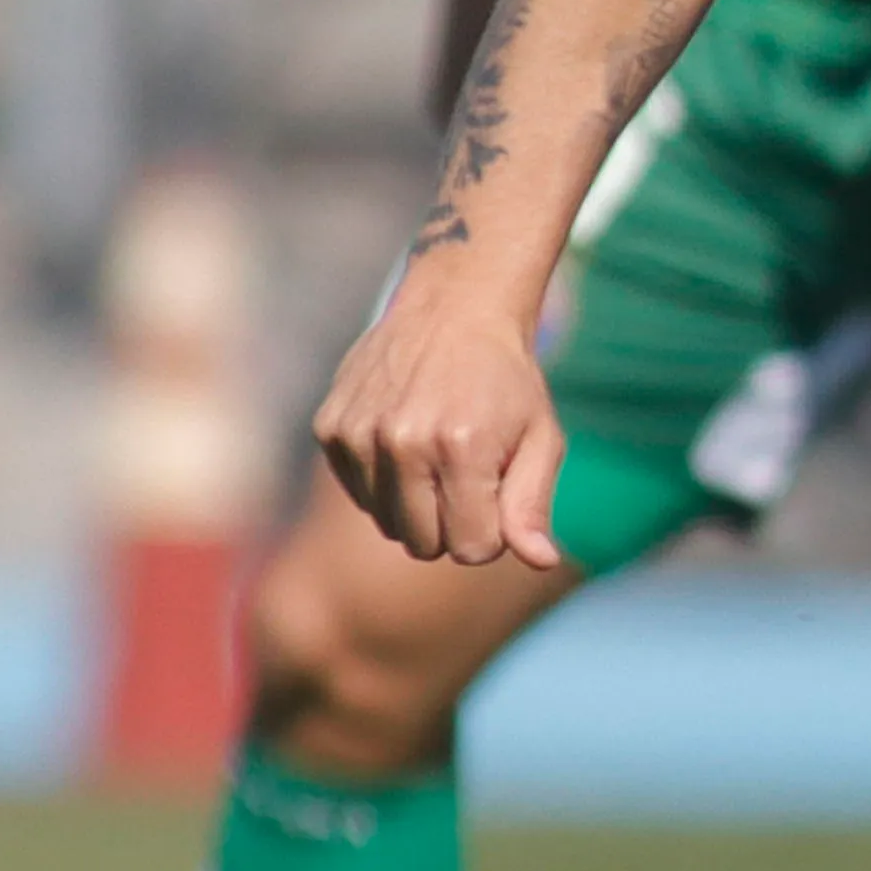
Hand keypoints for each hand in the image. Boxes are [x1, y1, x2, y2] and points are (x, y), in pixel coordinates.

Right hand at [314, 294, 570, 566]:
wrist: (453, 309)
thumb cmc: (507, 382)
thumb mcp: (541, 438)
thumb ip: (533, 504)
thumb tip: (540, 561)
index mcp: (461, 448)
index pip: (472, 550)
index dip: (491, 531)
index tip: (497, 492)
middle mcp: (402, 444)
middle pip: (424, 546)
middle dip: (453, 523)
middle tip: (468, 475)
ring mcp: (358, 436)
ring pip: (389, 526)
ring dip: (416, 505)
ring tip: (437, 455)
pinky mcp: (329, 429)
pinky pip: (360, 496)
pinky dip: (384, 482)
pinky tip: (404, 440)